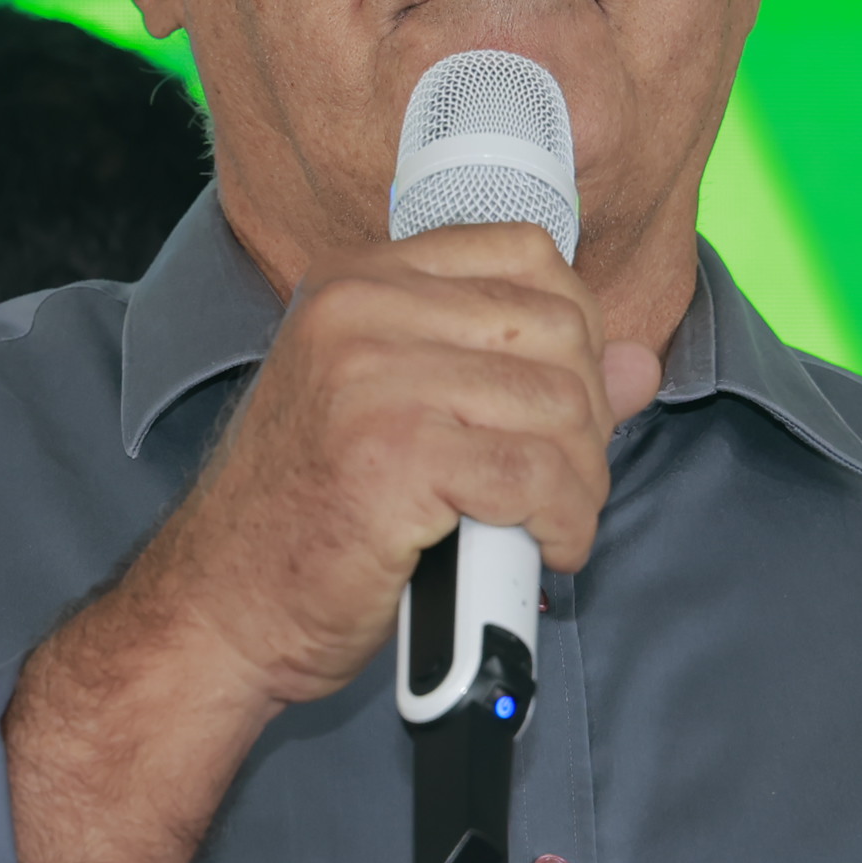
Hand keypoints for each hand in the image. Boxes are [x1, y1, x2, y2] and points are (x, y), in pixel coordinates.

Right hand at [135, 221, 659, 709]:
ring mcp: (375, 378)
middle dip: (587, 417)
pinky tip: (544, 547)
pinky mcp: (396, 455)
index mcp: (360, 281)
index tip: (566, 399)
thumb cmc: (309, 519)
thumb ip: (518, 377)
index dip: (576, 330)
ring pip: (560, 407)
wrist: (221, 609)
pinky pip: (538, 475)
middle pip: (558, 330)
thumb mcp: (407, 417)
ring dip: (581, 482)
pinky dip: (563, 521)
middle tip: (563, 481)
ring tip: (552, 523)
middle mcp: (362, 310)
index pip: (524, 253)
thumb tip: (640, 363)